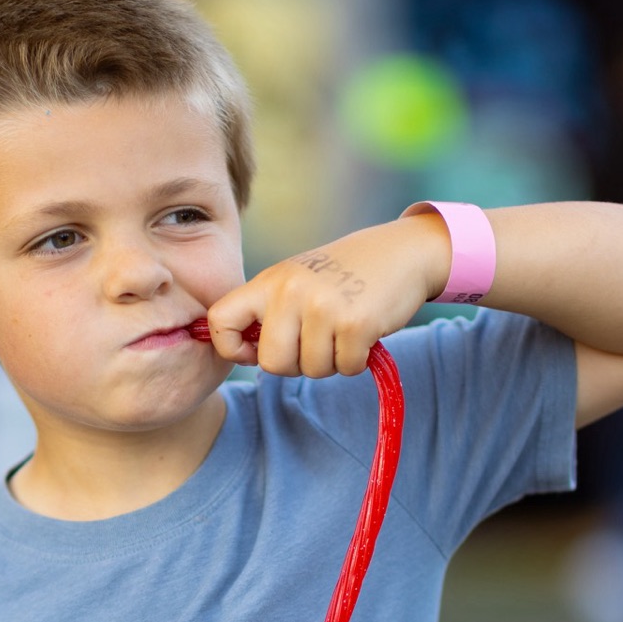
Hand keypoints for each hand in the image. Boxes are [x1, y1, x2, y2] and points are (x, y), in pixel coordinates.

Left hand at [205, 213, 450, 376]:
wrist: (402, 252)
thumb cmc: (346, 273)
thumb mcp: (298, 279)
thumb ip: (270, 311)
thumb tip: (245, 354)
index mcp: (269, 281)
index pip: (220, 320)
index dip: (231, 348)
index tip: (253, 351)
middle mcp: (290, 291)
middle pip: (271, 362)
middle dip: (296, 365)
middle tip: (317, 342)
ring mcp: (323, 307)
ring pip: (312, 370)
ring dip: (332, 361)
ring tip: (343, 330)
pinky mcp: (356, 323)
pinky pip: (346, 367)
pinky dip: (357, 360)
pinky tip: (364, 333)